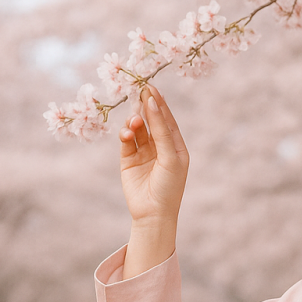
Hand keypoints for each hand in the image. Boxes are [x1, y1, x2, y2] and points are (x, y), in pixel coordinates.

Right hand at [119, 86, 188, 278]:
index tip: (151, 88)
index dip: (160, 104)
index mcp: (176, 146)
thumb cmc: (169, 186)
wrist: (154, 213)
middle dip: (145, 107)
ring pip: (137, 130)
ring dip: (135, 123)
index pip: (167, 120)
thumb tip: (152, 105)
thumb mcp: (170, 157)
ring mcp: (143, 153)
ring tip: (134, 121)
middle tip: (138, 91)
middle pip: (151, 121)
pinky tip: (127, 133)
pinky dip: (125, 135)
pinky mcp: (128, 160)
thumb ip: (161, 131)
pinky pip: (126, 142)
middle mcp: (160, 147)